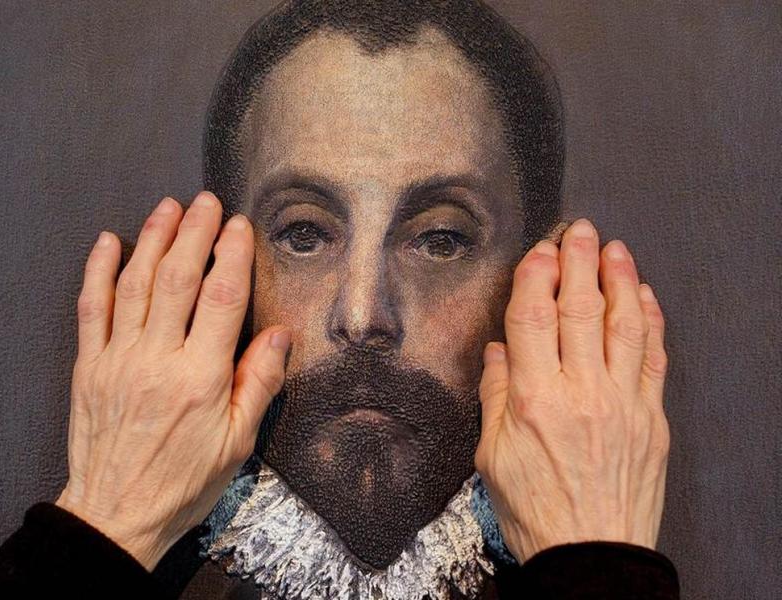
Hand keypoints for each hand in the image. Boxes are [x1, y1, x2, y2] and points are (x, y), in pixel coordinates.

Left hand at [55, 191, 290, 570]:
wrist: (116, 514)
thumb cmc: (183, 483)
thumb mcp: (237, 443)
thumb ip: (259, 383)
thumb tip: (280, 334)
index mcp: (201, 378)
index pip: (221, 299)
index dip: (231, 255)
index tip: (238, 227)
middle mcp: (157, 360)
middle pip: (176, 279)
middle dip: (193, 233)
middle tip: (205, 203)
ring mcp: (118, 359)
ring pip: (134, 285)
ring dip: (152, 240)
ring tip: (167, 208)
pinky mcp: (90, 367)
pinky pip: (91, 309)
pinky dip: (98, 271)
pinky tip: (108, 242)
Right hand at [475, 218, 669, 563]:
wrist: (590, 556)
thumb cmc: (535, 511)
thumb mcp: (492, 456)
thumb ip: (495, 395)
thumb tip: (499, 351)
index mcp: (533, 399)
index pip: (533, 317)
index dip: (537, 276)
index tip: (540, 251)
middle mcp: (580, 392)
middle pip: (580, 309)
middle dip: (579, 261)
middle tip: (580, 229)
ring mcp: (622, 402)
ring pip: (623, 325)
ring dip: (619, 280)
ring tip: (615, 249)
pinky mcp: (651, 418)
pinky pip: (653, 359)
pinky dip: (650, 323)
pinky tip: (645, 297)